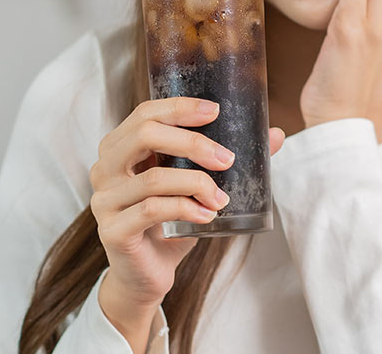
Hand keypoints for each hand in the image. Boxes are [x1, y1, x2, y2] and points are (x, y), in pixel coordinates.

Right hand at [89, 97, 284, 350]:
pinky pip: (153, 210)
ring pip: (154, 178)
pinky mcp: (113, 230)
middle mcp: (104, 169)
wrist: (146, 275)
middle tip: (227, 159)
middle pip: (144, 135)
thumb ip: (226, 159)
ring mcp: (104, 200)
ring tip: (222, 198)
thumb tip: (277, 135)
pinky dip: (187, 209)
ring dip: (197, 184)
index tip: (215, 111)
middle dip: (192, 143)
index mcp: (119, 148)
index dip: (179, 108)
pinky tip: (208, 216)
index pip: (145, 114)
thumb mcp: (196, 186)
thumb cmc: (171, 223)